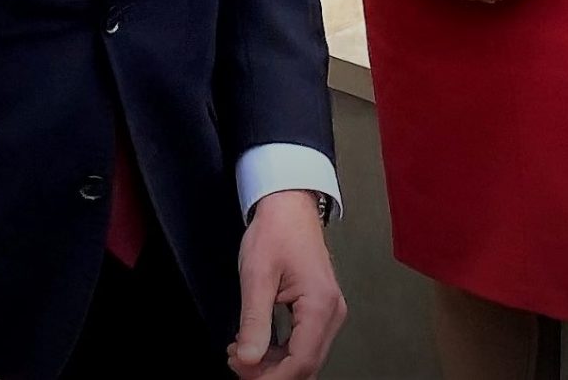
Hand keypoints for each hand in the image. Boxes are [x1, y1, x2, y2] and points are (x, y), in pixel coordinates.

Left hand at [230, 190, 347, 379]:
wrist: (289, 205)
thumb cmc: (276, 230)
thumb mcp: (257, 276)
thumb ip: (254, 321)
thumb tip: (249, 359)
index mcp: (320, 304)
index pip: (301, 361)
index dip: (271, 377)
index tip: (242, 373)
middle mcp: (331, 312)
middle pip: (305, 364)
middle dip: (269, 373)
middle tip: (236, 363)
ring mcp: (328, 311)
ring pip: (304, 357)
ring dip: (273, 364)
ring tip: (241, 352)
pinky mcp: (320, 309)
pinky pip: (303, 343)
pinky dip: (280, 351)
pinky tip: (256, 344)